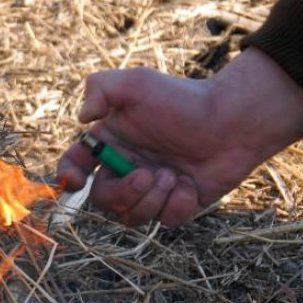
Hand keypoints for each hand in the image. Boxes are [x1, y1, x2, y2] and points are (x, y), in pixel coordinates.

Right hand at [57, 48, 302, 225]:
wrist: (234, 120)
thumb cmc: (183, 99)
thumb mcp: (137, 82)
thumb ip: (100, 88)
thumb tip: (82, 118)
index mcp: (110, 143)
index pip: (75, 165)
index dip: (67, 177)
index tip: (75, 182)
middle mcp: (125, 169)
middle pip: (102, 199)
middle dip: (124, 192)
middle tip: (148, 174)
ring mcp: (149, 190)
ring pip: (131, 216)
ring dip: (152, 198)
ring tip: (175, 174)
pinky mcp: (175, 205)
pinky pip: (164, 221)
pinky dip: (177, 205)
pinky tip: (190, 184)